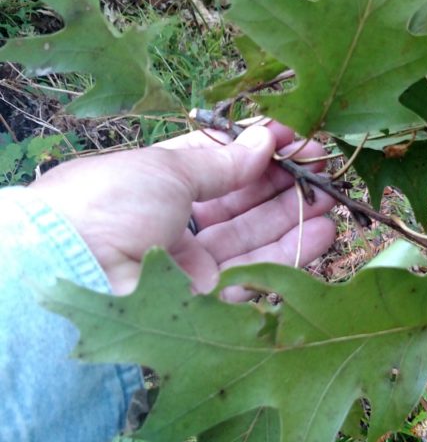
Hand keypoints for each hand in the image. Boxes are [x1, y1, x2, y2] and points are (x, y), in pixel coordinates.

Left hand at [26, 122, 336, 295]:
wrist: (77, 272)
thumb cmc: (111, 202)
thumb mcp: (167, 168)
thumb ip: (223, 162)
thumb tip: (264, 140)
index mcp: (153, 183)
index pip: (216, 163)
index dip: (255, 150)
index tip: (295, 137)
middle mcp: (172, 225)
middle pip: (239, 202)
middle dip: (282, 183)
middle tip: (324, 167)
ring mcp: (190, 266)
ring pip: (253, 238)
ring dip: (294, 215)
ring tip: (333, 195)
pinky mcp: (207, 303)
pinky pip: (258, 275)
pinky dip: (293, 252)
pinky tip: (324, 230)